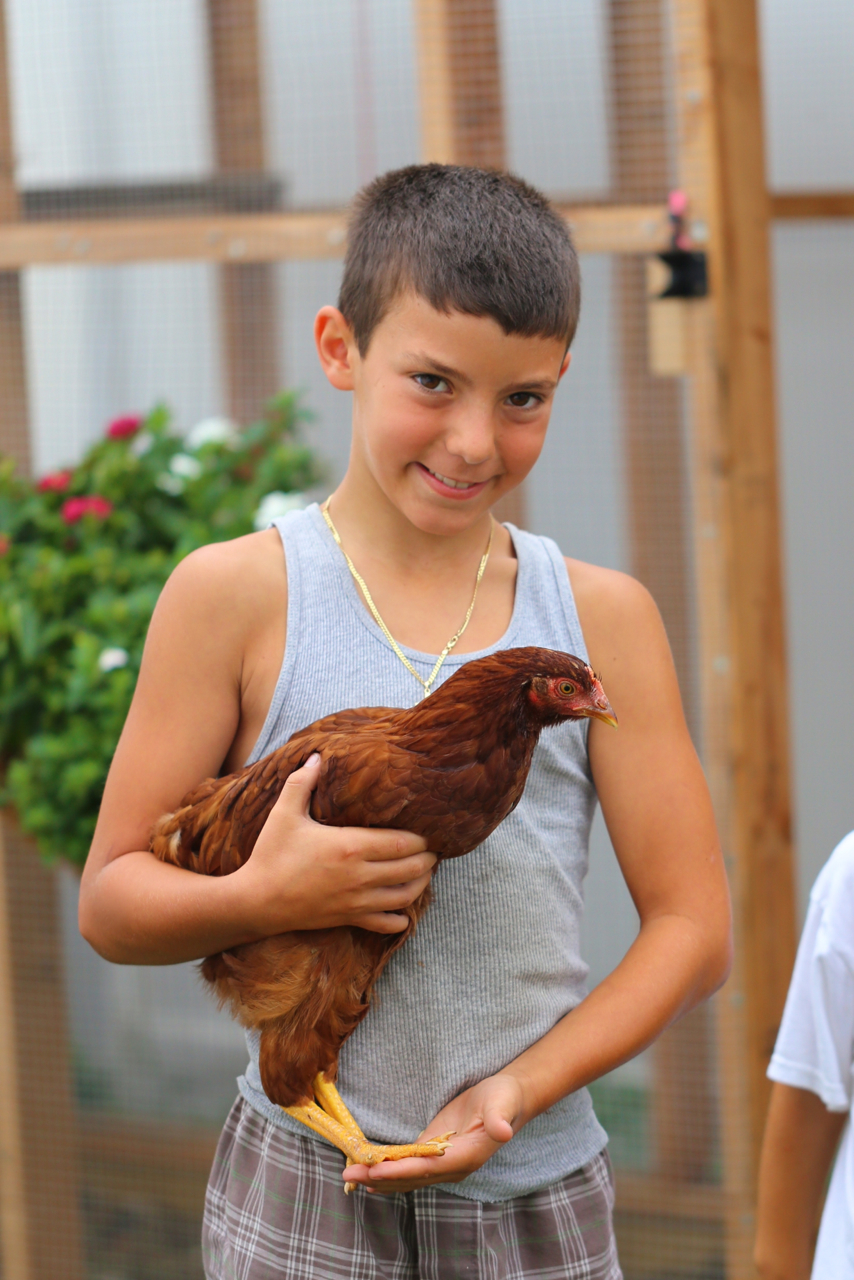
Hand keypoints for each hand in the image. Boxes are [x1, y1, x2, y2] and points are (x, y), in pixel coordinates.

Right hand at [231, 754, 436, 936]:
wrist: (255, 901)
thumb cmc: (271, 855)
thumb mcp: (284, 814)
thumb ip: (302, 782)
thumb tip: (316, 756)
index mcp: (350, 846)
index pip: (402, 843)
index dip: (421, 839)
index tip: (428, 832)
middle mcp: (360, 875)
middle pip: (411, 869)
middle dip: (427, 860)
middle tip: (433, 851)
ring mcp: (356, 901)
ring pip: (405, 897)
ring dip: (420, 885)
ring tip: (424, 874)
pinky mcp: (348, 919)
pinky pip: (386, 924)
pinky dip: (401, 919)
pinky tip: (404, 911)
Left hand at [342, 1072, 526, 1193]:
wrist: (509, 1100)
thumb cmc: (504, 1099)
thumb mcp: (503, 1104)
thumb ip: (500, 1120)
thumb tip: (503, 1132)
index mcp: (466, 1158)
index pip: (427, 1168)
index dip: (400, 1171)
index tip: (374, 1171)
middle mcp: (451, 1168)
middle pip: (411, 1178)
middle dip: (379, 1177)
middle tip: (349, 1176)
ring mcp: (442, 1164)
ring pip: (406, 1178)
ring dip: (379, 1178)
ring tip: (351, 1176)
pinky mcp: (435, 1154)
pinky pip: (408, 1167)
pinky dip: (387, 1171)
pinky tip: (369, 1173)